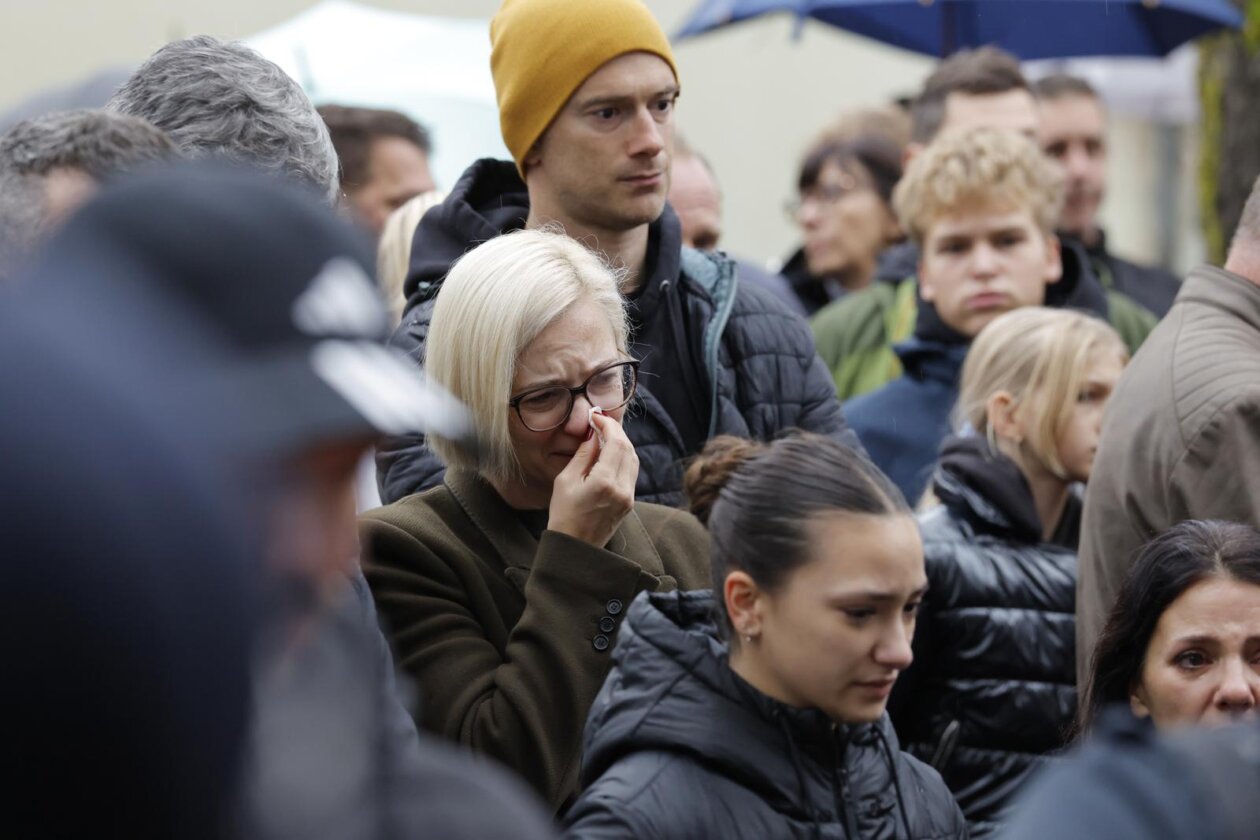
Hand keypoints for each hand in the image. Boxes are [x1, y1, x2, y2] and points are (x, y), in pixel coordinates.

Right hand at [547, 412, 638, 546]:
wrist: (574, 548)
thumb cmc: (563, 514)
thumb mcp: (566, 481)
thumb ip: (583, 455)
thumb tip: (594, 434)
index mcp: (604, 482)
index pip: (616, 442)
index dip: (608, 425)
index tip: (596, 416)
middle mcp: (622, 489)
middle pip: (628, 448)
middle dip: (616, 431)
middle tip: (601, 422)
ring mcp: (628, 497)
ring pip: (633, 459)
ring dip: (622, 443)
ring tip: (605, 435)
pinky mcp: (629, 503)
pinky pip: (631, 472)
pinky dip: (623, 458)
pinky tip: (610, 454)